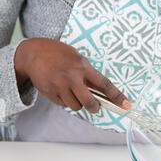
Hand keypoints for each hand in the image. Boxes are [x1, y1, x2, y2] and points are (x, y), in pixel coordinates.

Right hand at [14, 38, 130, 113]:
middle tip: (95, 106)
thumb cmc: (57, 53)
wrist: (34, 53)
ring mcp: (60, 86)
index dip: (116, 96)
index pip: (103, 84)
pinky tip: (61, 90)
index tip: (126, 105)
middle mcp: (72, 77)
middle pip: (89, 102)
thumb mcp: (76, 58)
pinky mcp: (50, 93)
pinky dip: (65, 101)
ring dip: (77, 103)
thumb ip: (86, 72)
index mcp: (82, 66)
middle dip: (94, 107)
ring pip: (75, 105)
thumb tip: (98, 90)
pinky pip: (63, 104)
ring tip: (73, 91)